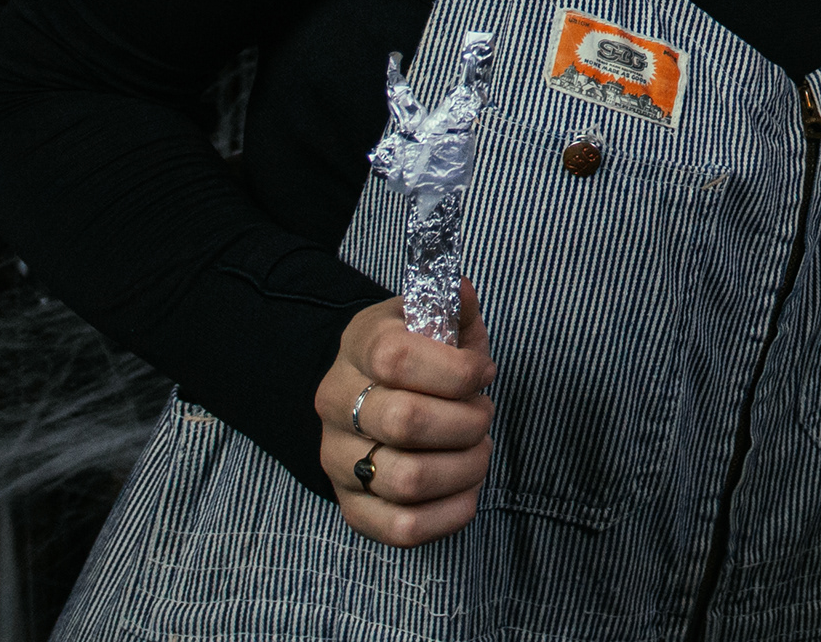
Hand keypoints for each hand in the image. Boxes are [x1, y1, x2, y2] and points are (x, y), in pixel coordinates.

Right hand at [313, 282, 497, 544]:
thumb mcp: (434, 322)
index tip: (484, 373)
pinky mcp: (352, 508)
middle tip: (483, 415)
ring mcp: (337, 459)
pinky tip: (467, 490)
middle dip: (467, 422)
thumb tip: (464, 292)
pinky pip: (402, 529)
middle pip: (406, 421)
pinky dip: (450, 515)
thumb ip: (455, 310)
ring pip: (407, 480)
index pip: (397, 358)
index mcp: (358, 347)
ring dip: (464, 468)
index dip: (457, 370)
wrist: (371, 394)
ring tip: (478, 451)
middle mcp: (336, 403)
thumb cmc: (418, 358)